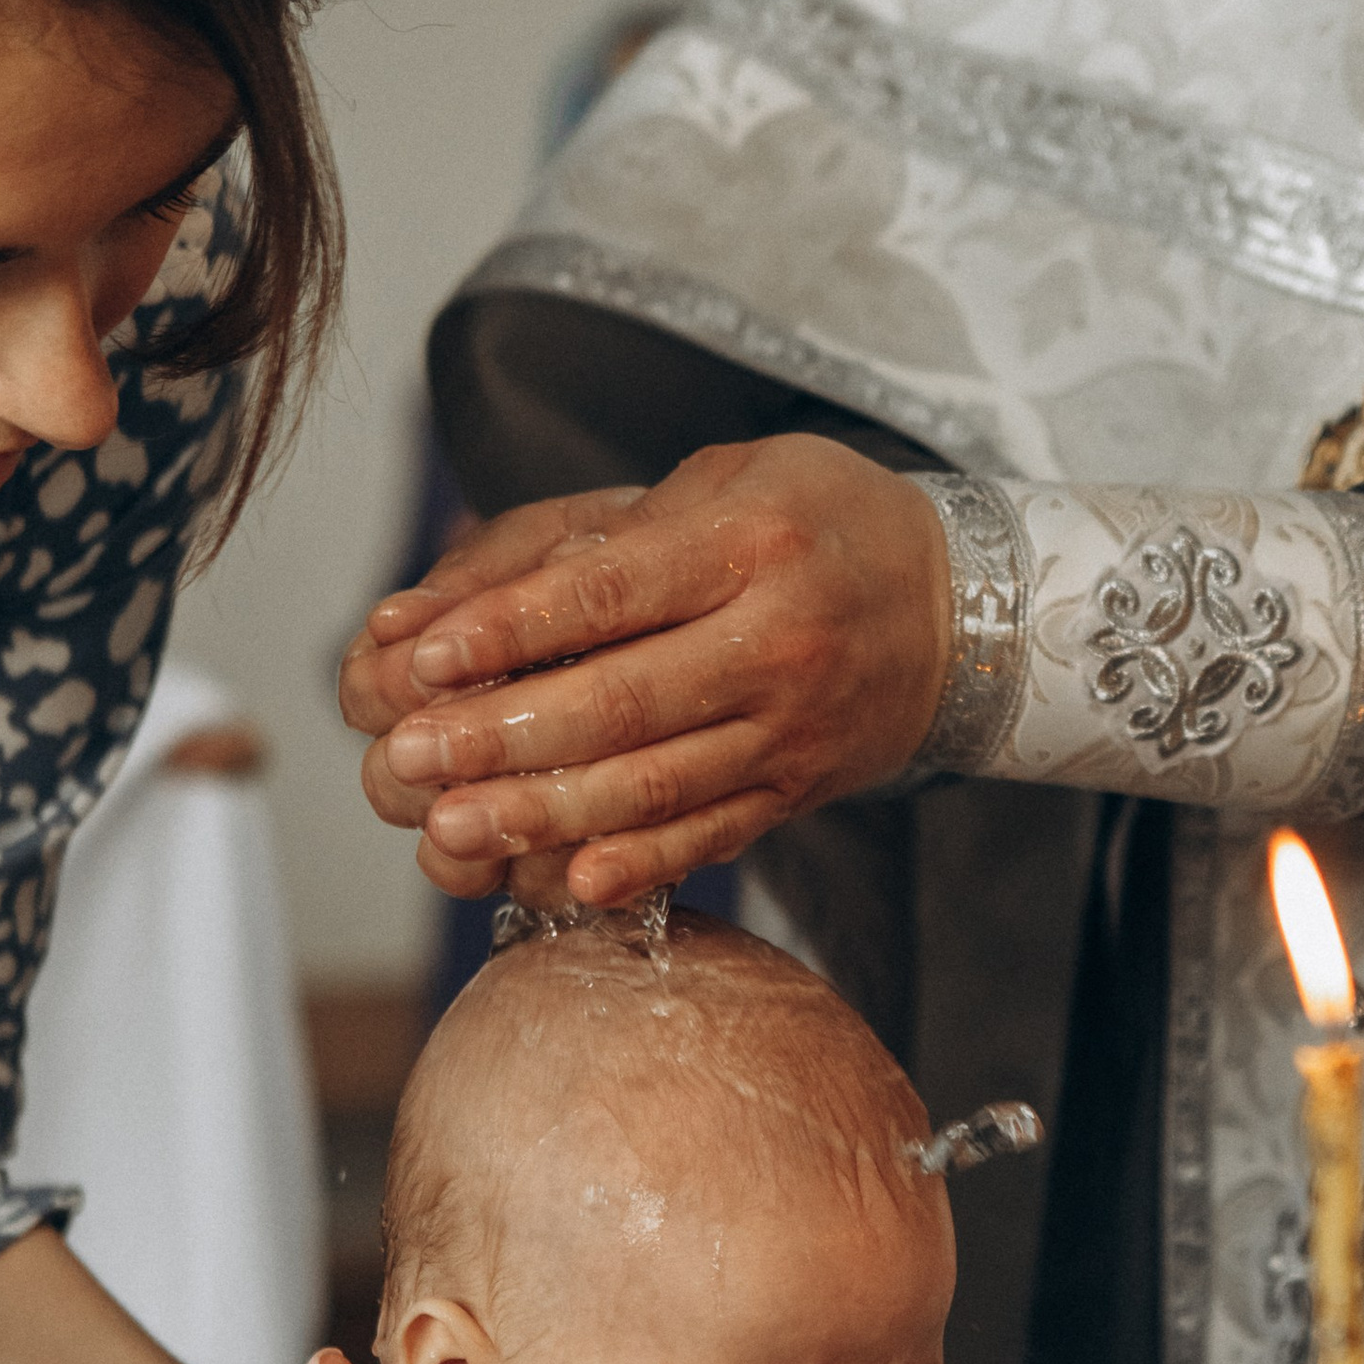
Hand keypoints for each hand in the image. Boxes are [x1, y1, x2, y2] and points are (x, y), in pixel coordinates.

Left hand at [338, 436, 952, 906]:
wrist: (957, 607)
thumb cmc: (813, 523)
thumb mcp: (718, 482)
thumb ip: (586, 537)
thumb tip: (441, 609)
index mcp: (746, 544)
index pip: (609, 592)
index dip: (512, 629)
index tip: (424, 658)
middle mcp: (775, 642)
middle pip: (621, 702)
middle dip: (502, 739)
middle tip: (406, 762)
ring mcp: (788, 729)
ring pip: (655, 785)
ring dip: (544, 814)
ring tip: (451, 832)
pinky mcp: (794, 791)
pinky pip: (711, 836)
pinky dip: (642, 863)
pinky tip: (569, 880)